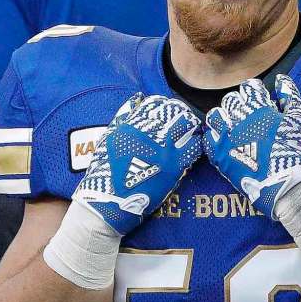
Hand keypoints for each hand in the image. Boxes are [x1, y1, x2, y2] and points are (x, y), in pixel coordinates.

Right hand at [73, 93, 201, 235]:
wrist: (107, 203)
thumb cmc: (104, 172)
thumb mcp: (108, 139)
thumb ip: (123, 117)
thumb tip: (137, 98)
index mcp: (131, 124)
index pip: (156, 103)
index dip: (166, 105)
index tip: (169, 112)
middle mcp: (149, 133)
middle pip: (175, 111)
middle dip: (181, 114)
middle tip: (184, 122)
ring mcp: (163, 149)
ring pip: (188, 125)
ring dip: (191, 127)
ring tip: (191, 132)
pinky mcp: (174, 167)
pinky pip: (194, 148)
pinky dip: (196, 144)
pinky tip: (192, 148)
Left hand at [203, 75, 300, 218]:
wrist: (287, 184)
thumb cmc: (297, 151)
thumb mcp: (299, 119)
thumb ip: (290, 96)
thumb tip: (281, 80)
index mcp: (259, 108)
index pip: (249, 87)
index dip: (255, 92)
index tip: (260, 100)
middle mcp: (239, 119)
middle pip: (230, 100)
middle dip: (239, 103)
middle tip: (248, 114)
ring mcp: (227, 137)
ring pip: (215, 116)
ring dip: (223, 117)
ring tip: (233, 125)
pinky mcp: (220, 156)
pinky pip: (208, 139)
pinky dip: (215, 137)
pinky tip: (225, 141)